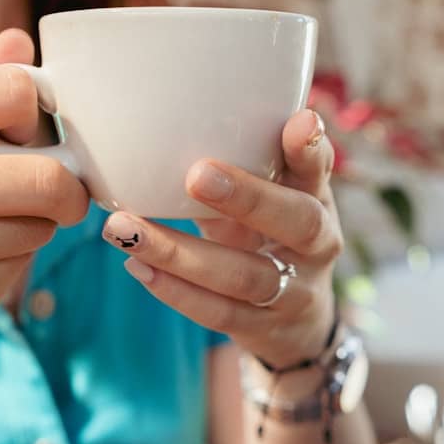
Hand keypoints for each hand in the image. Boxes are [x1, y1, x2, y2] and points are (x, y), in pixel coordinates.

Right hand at [0, 29, 88, 365]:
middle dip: (63, 188)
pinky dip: (13, 264)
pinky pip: (23, 269)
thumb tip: (21, 41)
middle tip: (52, 195)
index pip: (12, 90)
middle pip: (45, 175)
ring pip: (41, 226)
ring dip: (34, 227)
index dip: (36, 116)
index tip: (27, 137)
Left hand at [102, 109, 340, 367]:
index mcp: (316, 200)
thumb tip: (175, 114)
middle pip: (296, 222)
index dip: (310, 149)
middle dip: (247, 198)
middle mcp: (317, 246)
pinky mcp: (263, 330)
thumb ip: (245, 162)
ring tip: (124, 229)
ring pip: (243, 275)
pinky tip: (136, 265)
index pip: (319, 170)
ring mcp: (294, 293)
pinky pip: (218, 312)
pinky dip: (174, 290)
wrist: (297, 325)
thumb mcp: (269, 199)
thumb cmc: (268, 238)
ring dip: (179, 252)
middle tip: (196, 174)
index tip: (298, 121)